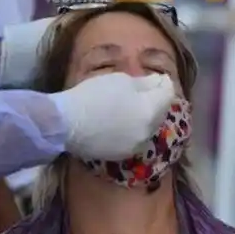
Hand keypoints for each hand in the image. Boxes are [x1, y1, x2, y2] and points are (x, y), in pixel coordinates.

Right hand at [50, 72, 175, 159]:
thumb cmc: (94, 95)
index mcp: (151, 111)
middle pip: (160, 113)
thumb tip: (158, 83)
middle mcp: (149, 132)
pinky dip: (132, 130)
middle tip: (142, 91)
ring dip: (144, 117)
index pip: (168, 94)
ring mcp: (136, 147)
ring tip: (129, 107)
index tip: (155, 78)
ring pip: (148, 128)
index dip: (163, 83)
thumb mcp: (122, 80)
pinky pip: (135, 139)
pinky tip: (118, 123)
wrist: (66, 123)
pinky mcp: (122, 156)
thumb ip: (145, 83)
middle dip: (155, 101)